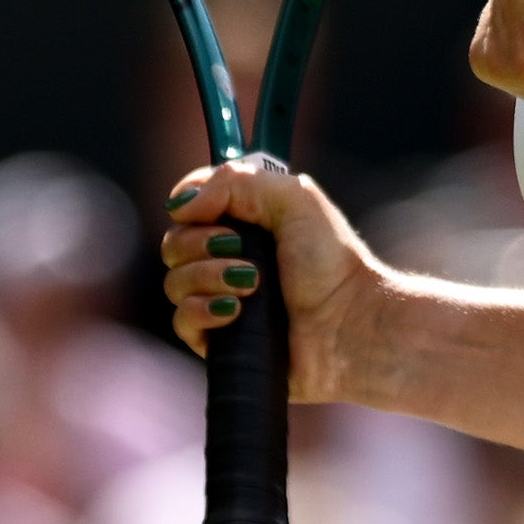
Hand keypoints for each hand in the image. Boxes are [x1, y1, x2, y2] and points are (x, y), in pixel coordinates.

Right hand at [155, 158, 383, 396]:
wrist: (350, 325)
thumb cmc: (331, 262)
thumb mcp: (294, 198)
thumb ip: (236, 182)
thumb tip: (181, 205)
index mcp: (244, 222)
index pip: (189, 203)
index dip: (191, 203)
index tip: (208, 210)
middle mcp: (227, 259)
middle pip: (174, 243)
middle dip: (201, 243)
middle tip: (240, 249)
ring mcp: (221, 299)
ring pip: (174, 282)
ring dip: (208, 277)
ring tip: (251, 284)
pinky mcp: (218, 340)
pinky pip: (181, 321)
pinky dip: (202, 311)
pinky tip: (234, 311)